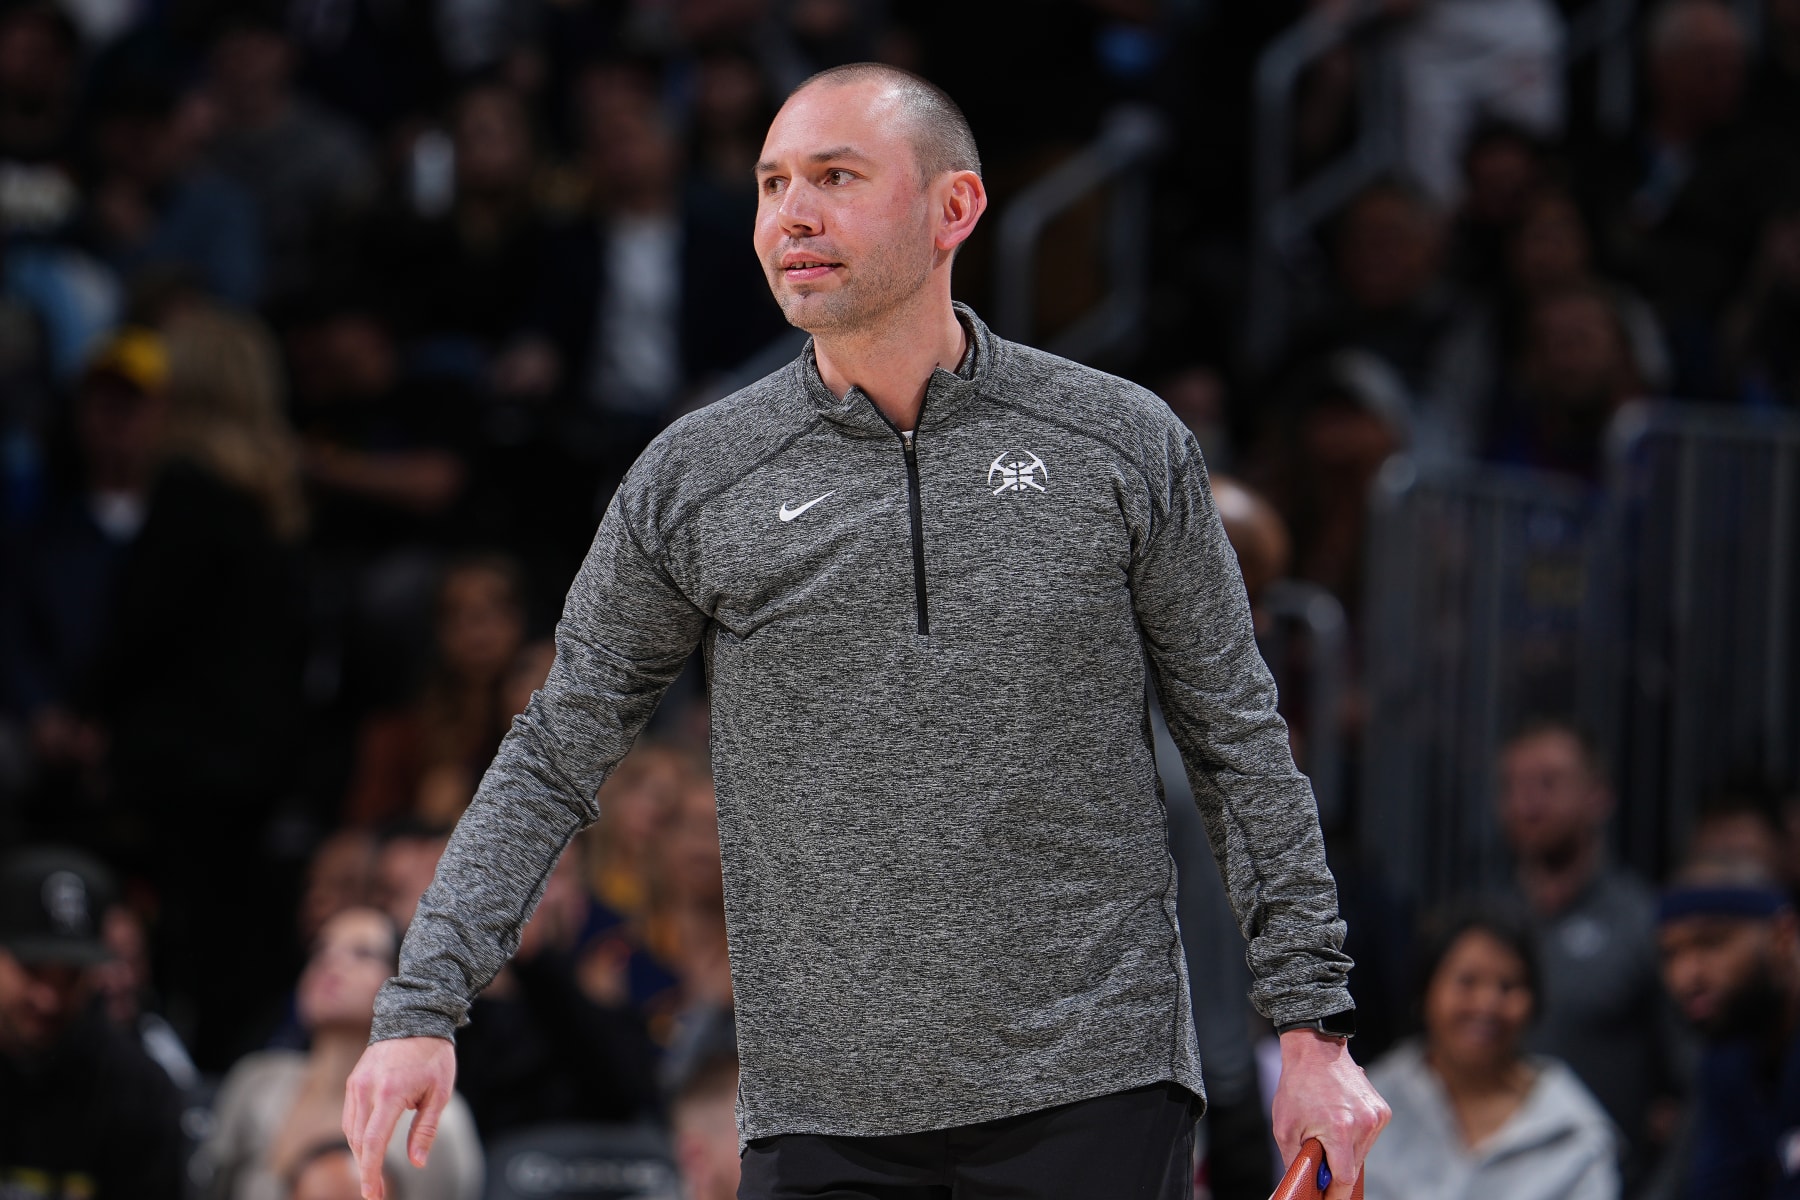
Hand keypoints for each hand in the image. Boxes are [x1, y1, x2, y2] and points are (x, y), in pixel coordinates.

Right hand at [343, 1036, 455, 1199]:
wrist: (416, 1017)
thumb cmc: (433, 1055)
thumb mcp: (440, 1094)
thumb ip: (425, 1129)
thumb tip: (417, 1162)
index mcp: (390, 1093)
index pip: (373, 1143)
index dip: (371, 1172)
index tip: (373, 1194)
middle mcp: (366, 1089)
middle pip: (358, 1140)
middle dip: (365, 1168)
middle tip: (376, 1190)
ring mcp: (356, 1084)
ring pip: (350, 1130)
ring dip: (360, 1153)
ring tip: (373, 1172)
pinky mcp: (353, 1081)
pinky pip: (350, 1115)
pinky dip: (357, 1134)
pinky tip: (368, 1145)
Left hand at [1271, 1030, 1389, 1199]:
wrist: (1316, 1050)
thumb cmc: (1296, 1087)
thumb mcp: (1285, 1128)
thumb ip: (1296, 1162)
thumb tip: (1301, 1186)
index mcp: (1340, 1130)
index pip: (1344, 1178)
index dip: (1334, 1192)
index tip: (1326, 1197)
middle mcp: (1364, 1124)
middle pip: (1353, 1167)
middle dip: (1336, 1169)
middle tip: (1320, 1159)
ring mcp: (1376, 1117)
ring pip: (1362, 1153)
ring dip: (1346, 1151)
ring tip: (1327, 1129)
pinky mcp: (1382, 1110)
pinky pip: (1369, 1136)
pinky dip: (1354, 1136)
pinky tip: (1340, 1119)